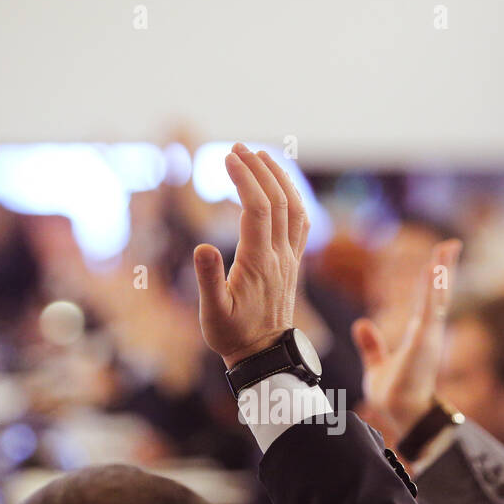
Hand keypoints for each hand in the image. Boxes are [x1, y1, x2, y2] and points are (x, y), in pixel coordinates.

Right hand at [194, 144, 308, 368]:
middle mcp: (279, 257)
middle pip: (277, 201)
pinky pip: (301, 223)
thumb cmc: (232, 335)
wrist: (263, 356)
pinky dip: (292, 198)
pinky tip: (281, 186)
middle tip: (238, 147)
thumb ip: (207, 280)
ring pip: (294, 209)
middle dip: (259, 169)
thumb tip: (202, 246)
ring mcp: (290, 259)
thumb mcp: (211, 313)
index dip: (245, 179)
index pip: (257, 210)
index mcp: (258, 264)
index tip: (228, 156)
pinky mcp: (293, 264)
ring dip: (279, 179)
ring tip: (260, 156)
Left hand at [351, 239, 461, 442]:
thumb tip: (361, 323)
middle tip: (453, 243)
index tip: (438, 259)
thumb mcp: (376, 365)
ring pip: (437, 296)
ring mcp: (429, 336)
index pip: (426, 300)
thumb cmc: (393, 396)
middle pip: (437, 292)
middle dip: (444, 267)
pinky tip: (434, 270)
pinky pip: (430, 309)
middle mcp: (427, 332)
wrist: (400, 415)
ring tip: (448, 248)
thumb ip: (371, 345)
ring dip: (442, 271)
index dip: (432, 279)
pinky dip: (433, 289)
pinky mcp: (425, 341)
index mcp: (418, 336)